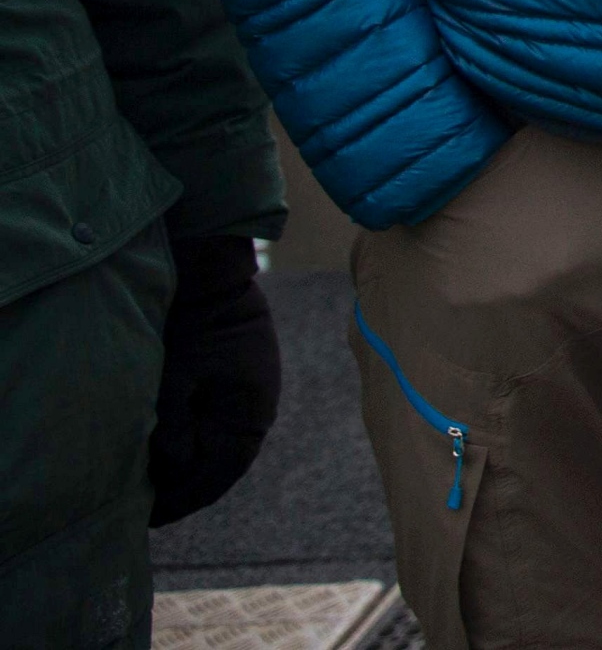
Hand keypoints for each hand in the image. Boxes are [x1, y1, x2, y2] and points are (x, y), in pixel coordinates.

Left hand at [149, 231, 280, 525]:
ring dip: (193, 465)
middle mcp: (259, 410)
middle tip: (148, 507)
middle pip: (223, 466)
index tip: (150, 517)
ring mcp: (254, 394)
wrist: (213, 278)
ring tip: (158, 482)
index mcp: (250, 414)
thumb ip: (173, 432)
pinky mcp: (243, 380)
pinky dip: (199, 442)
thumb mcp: (175, 383)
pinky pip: (222, 425)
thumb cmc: (193, 328)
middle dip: (187, 487)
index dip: (183, 500)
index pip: (218, 475)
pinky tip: (175, 448)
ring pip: (223, 446)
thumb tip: (172, 470)